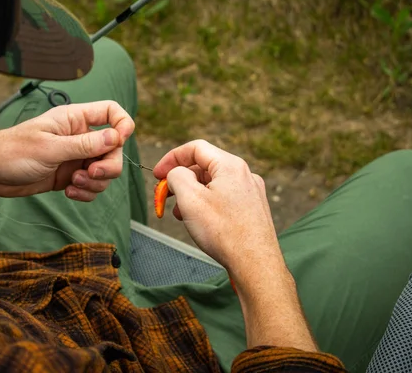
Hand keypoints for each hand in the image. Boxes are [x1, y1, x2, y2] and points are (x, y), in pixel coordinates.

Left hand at [0, 101, 134, 201]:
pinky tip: (68, 193)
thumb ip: (84, 144)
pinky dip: (86, 192)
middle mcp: (79, 137)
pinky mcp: (70, 177)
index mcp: (74, 119)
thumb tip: (116, 137)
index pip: (111, 112)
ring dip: (95, 182)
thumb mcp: (50, 148)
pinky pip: (92, 186)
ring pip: (104, 171)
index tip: (119, 142)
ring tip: (73, 185)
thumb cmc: (12, 152)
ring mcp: (75, 157)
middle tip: (91, 174)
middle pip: (113, 148)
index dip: (123, 124)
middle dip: (108, 165)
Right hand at [155, 140, 317, 351]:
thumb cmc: (224, 232)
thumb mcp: (190, 199)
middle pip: (204, 166)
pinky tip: (199, 222)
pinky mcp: (253, 209)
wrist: (255, 264)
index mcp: (230, 165)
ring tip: (180, 214)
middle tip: (164, 195)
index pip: (195, 148)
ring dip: (192, 194)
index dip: (171, 158)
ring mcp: (251, 192)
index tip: (156, 174)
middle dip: (180, 179)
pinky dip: (206, 204)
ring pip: (213, 184)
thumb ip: (177, 176)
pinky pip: (224, 198)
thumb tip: (176, 173)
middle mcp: (244, 174)